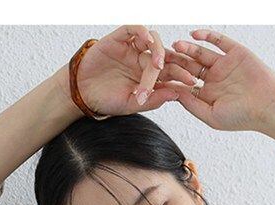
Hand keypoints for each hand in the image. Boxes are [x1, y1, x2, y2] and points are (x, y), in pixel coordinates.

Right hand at [73, 24, 198, 115]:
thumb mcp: (132, 104)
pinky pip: (133, 29)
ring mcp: (132, 49)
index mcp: (149, 77)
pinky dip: (141, 32)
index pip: (170, 73)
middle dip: (177, 63)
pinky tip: (147, 40)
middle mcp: (142, 60)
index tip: (191, 84)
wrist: (83, 94)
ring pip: (152, 41)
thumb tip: (175, 94)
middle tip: (185, 72)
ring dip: (159, 50)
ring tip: (159, 64)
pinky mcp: (119, 39)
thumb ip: (153, 99)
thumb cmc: (107, 100)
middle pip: (165, 56)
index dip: (182, 77)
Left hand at [163, 29, 274, 131]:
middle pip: (189, 66)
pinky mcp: (235, 52)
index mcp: (207, 94)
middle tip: (160, 56)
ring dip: (188, 49)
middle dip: (176, 61)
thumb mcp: (211, 116)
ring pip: (201, 53)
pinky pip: (219, 41)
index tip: (157, 76)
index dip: (172, 80)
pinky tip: (194, 35)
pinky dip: (207, 36)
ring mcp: (224, 64)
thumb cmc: (242, 117)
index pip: (185, 84)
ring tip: (175, 46)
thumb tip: (174, 93)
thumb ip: (192, 105)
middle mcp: (214, 78)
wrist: (269, 106)